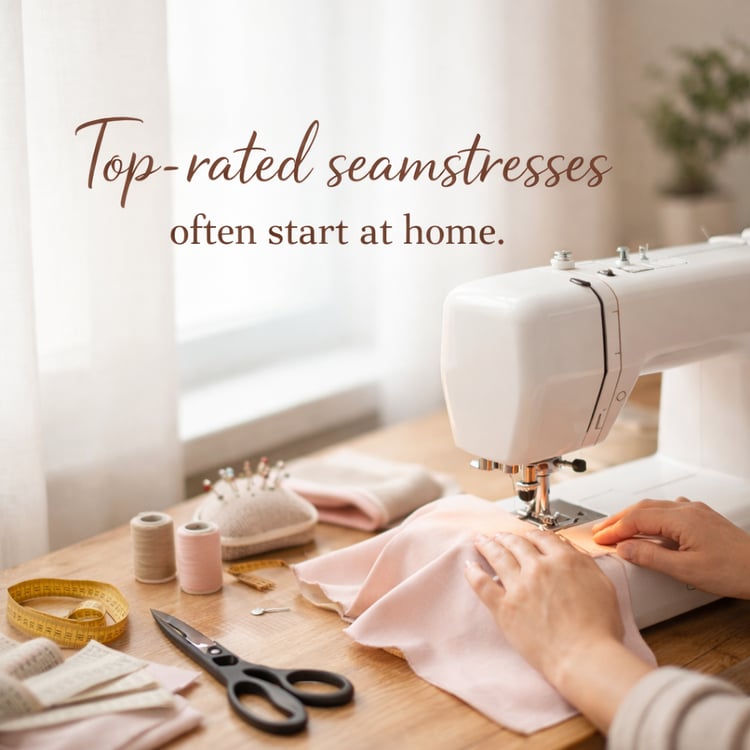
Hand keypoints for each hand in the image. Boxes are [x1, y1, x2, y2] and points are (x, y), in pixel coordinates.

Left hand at [465, 530, 653, 731]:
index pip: (542, 538)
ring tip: (481, 541)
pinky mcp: (504, 607)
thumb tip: (571, 552)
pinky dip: (473, 572)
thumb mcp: (603, 586)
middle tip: (500, 536)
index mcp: (564, 560)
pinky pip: (482, 583)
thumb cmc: (599, 629)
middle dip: (506, 537)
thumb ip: (585, 564)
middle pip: (517, 543)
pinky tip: (469, 566)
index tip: (526, 535)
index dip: (532, 535)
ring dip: (487, 545)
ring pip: (498, 556)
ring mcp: (519, 586)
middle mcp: (539, 568)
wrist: (583, 657)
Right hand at [592, 498, 749, 598]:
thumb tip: (625, 548)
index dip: (614, 529)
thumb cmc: (734, 571)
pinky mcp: (703, 518)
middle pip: (642, 508)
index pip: (636, 519)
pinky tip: (651, 522)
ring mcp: (696, 511)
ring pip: (655, 506)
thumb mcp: (686, 571)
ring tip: (618, 527)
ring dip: (633, 516)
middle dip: (618, 519)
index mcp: (680, 519)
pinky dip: (651, 515)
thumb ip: (651, 557)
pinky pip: (669, 509)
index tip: (600, 539)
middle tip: (601, 532)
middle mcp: (687, 510)